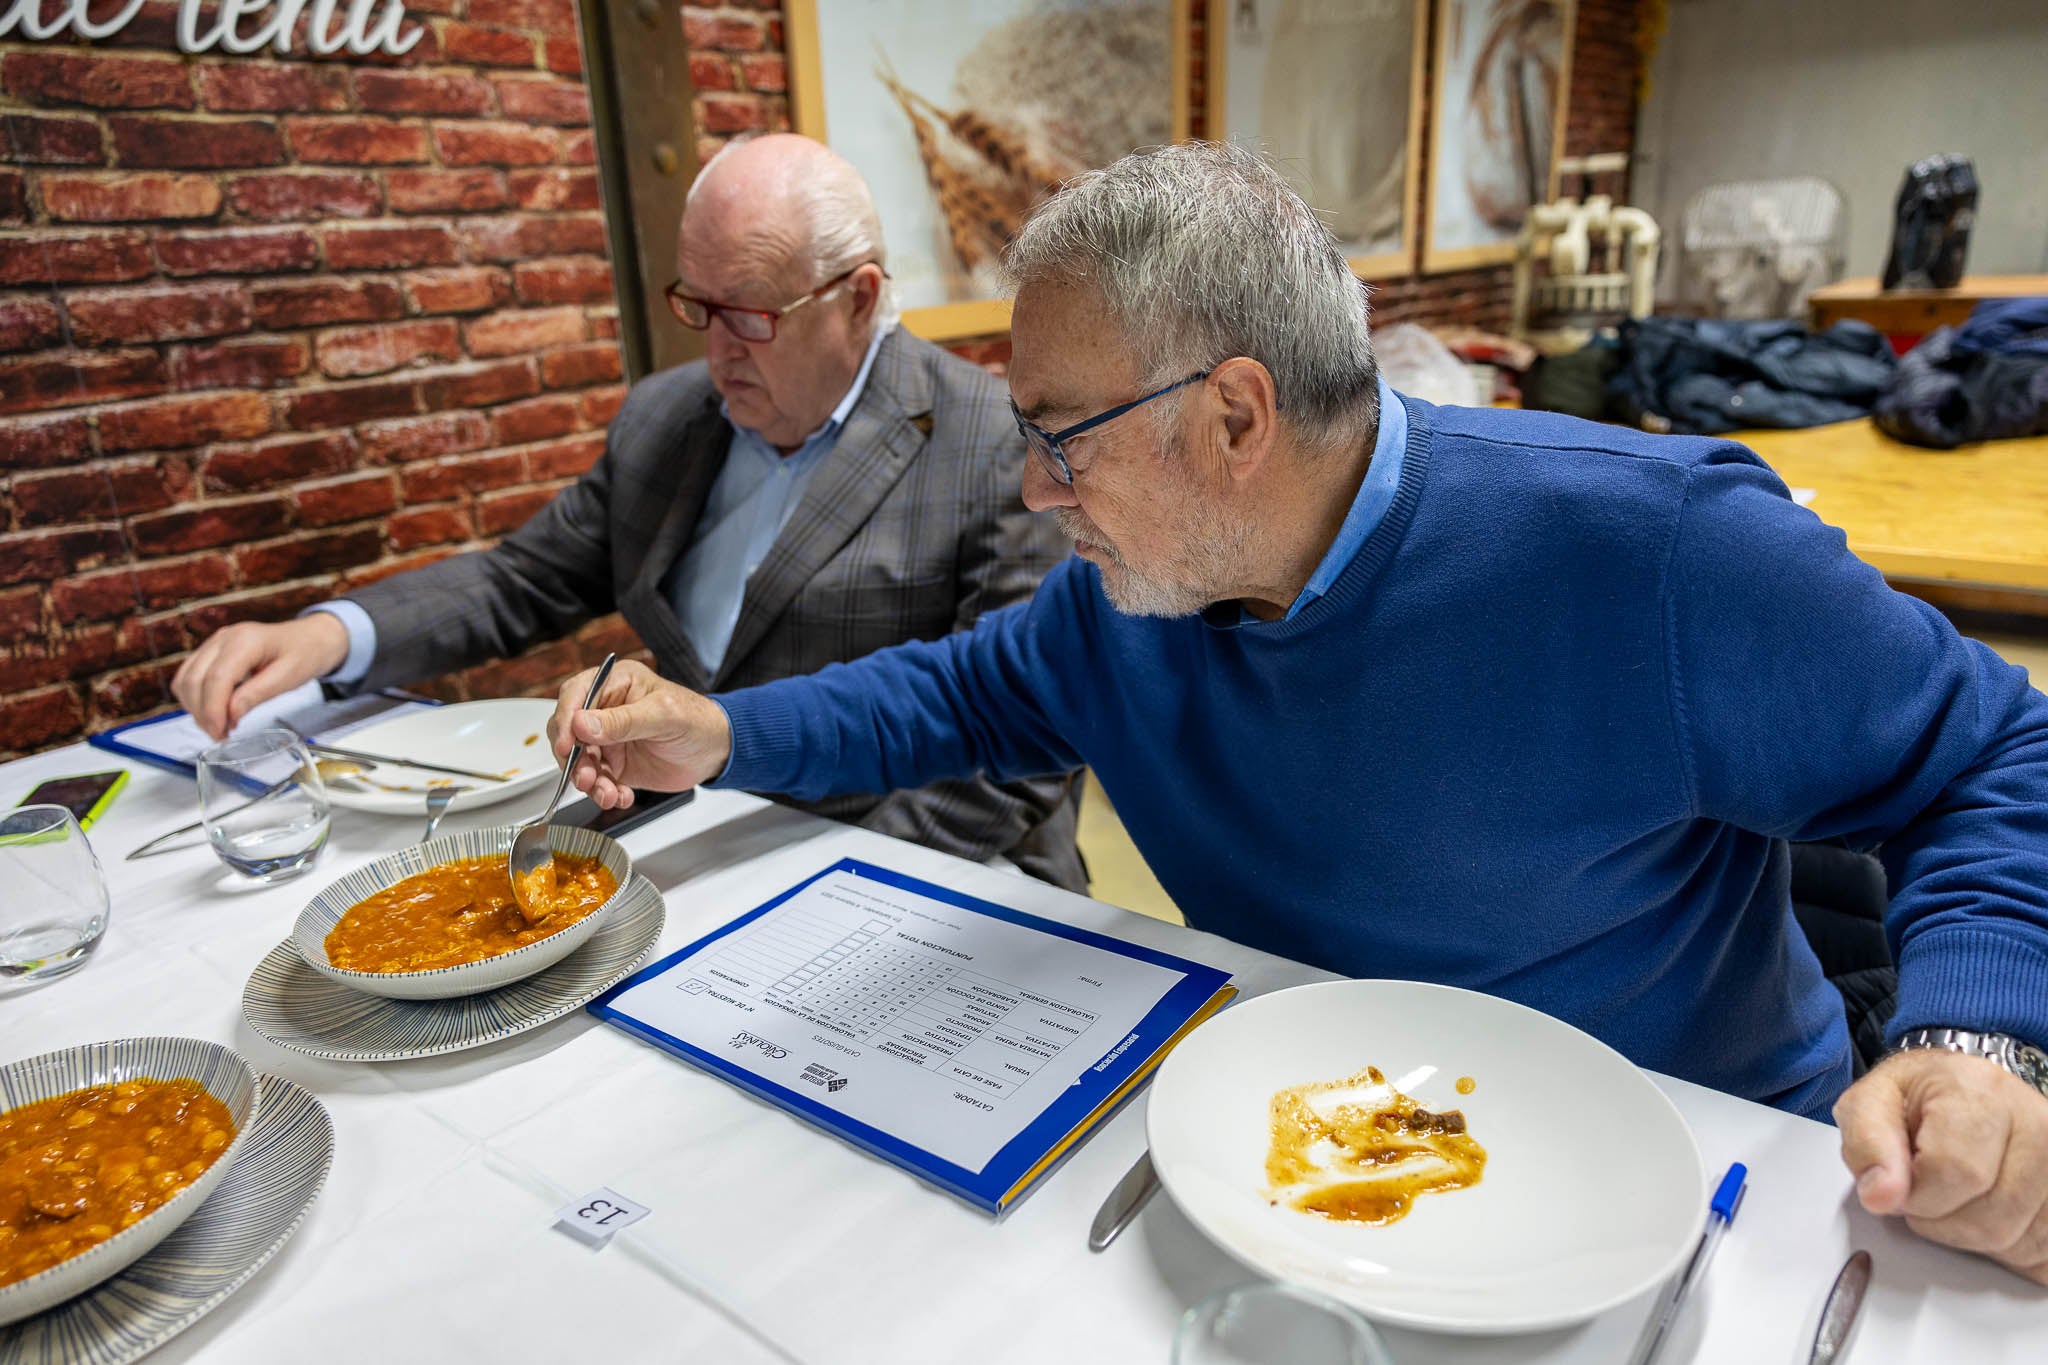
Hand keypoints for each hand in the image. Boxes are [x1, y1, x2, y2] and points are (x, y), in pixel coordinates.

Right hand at [170, 614, 349, 740]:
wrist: (309, 638)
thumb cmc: (304, 654)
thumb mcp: (288, 678)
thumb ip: (258, 694)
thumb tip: (231, 714)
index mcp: (245, 641)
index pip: (216, 678)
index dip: (213, 709)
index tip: (219, 732)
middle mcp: (224, 638)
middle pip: (195, 680)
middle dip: (202, 713)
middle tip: (220, 735)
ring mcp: (214, 643)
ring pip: (185, 679)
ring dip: (195, 707)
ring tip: (219, 727)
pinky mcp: (211, 651)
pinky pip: (189, 676)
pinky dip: (195, 698)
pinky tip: (214, 712)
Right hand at [546, 659, 731, 807]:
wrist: (716, 751)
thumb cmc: (697, 721)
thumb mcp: (663, 715)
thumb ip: (623, 720)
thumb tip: (582, 723)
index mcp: (616, 683)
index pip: (575, 696)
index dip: (565, 720)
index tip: (566, 744)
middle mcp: (606, 710)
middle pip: (568, 731)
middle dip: (574, 758)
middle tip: (585, 777)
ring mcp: (608, 739)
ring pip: (579, 761)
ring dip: (588, 781)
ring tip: (607, 793)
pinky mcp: (614, 764)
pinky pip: (597, 780)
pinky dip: (604, 792)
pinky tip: (621, 796)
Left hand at [1836, 1047, 2047, 1283]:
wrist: (1964, 1091)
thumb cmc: (1918, 1099)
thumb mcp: (1870, 1103)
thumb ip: (1866, 1144)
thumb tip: (1880, 1195)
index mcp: (1982, 1092)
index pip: (1958, 1172)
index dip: (1918, 1195)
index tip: (1902, 1184)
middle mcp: (2039, 1124)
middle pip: (1993, 1219)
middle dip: (1942, 1222)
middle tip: (1926, 1194)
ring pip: (2021, 1243)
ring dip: (1974, 1239)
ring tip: (1956, 1200)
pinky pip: (2045, 1253)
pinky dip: (2010, 1251)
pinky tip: (1988, 1216)